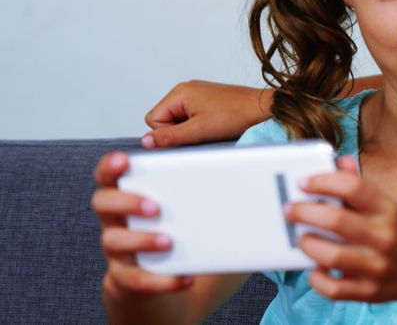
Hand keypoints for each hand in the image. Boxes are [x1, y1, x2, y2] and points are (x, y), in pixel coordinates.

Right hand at [92, 152, 193, 295]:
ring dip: (141, 240)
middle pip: (102, 203)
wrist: (160, 283)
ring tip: (169, 242)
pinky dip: (162, 280)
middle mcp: (115, 221)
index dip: (110, 165)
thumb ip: (201, 190)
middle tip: (156, 206)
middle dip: (127, 201)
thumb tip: (247, 169)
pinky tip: (186, 278)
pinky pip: (137, 280)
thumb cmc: (175, 234)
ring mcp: (117, 251)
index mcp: (127, 197)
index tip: (124, 160)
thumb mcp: (183, 210)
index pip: (108, 175)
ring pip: (113, 241)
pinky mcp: (125, 278)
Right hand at [143, 80, 269, 147]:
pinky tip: (216, 125)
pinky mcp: (208, 101)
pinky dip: (201, 125)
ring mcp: (198, 94)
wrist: (263, 109)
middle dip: (180, 131)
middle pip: (165, 119)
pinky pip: (193, 117)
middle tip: (202, 132)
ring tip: (212, 128)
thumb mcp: (199, 130)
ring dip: (191, 129)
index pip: (153, 119)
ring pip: (180, 120)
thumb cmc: (236, 114)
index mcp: (179, 92)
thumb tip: (147, 141)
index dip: (167, 133)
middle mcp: (186, 90)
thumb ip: (170, 137)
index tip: (189, 134)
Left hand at [286, 157, 396, 302]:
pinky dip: (317, 278)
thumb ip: (359, 184)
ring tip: (300, 237)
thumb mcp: (382, 204)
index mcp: (387, 210)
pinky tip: (315, 267)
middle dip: (304, 212)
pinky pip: (333, 288)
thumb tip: (340, 161)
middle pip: (336, 221)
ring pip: (332, 256)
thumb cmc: (391, 230)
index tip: (303, 183)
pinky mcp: (367, 291)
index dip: (324, 181)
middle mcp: (384, 237)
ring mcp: (376, 266)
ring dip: (308, 244)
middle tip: (289, 210)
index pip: (354, 187)